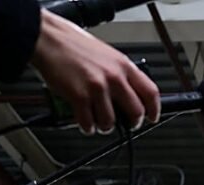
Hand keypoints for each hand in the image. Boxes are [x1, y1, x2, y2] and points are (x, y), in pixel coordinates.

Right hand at [30, 9, 160, 133]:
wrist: (49, 39)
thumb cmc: (73, 45)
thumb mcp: (107, 55)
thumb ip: (119, 74)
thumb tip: (128, 94)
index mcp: (123, 65)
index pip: (150, 92)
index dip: (154, 109)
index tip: (152, 117)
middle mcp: (114, 77)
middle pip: (135, 111)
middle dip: (131, 123)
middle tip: (124, 124)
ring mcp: (97, 87)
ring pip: (111, 122)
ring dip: (105, 126)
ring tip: (98, 120)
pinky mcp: (79, 96)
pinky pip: (88, 123)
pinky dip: (87, 126)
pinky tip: (84, 121)